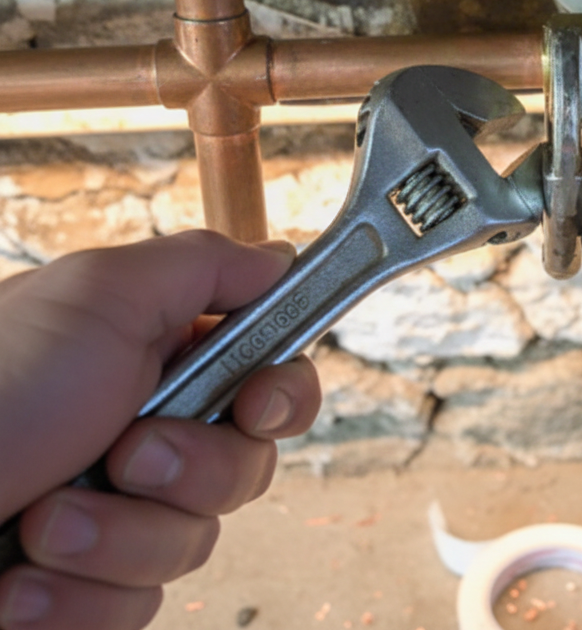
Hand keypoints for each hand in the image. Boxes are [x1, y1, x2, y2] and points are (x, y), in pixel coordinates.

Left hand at [0, 230, 321, 629]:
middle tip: (123, 454)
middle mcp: (143, 437)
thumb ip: (204, 266)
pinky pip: (133, 611)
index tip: (256, 410)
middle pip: (246, 470)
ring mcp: (114, 520)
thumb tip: (277, 260)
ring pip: (192, 547)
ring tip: (38, 526)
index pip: (271, 382)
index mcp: (154, 362)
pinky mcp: (82, 591)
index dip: (283, 400)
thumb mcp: (96, 296)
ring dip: (115, 541)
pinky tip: (17, 585)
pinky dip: (72, 602)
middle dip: (188, 473)